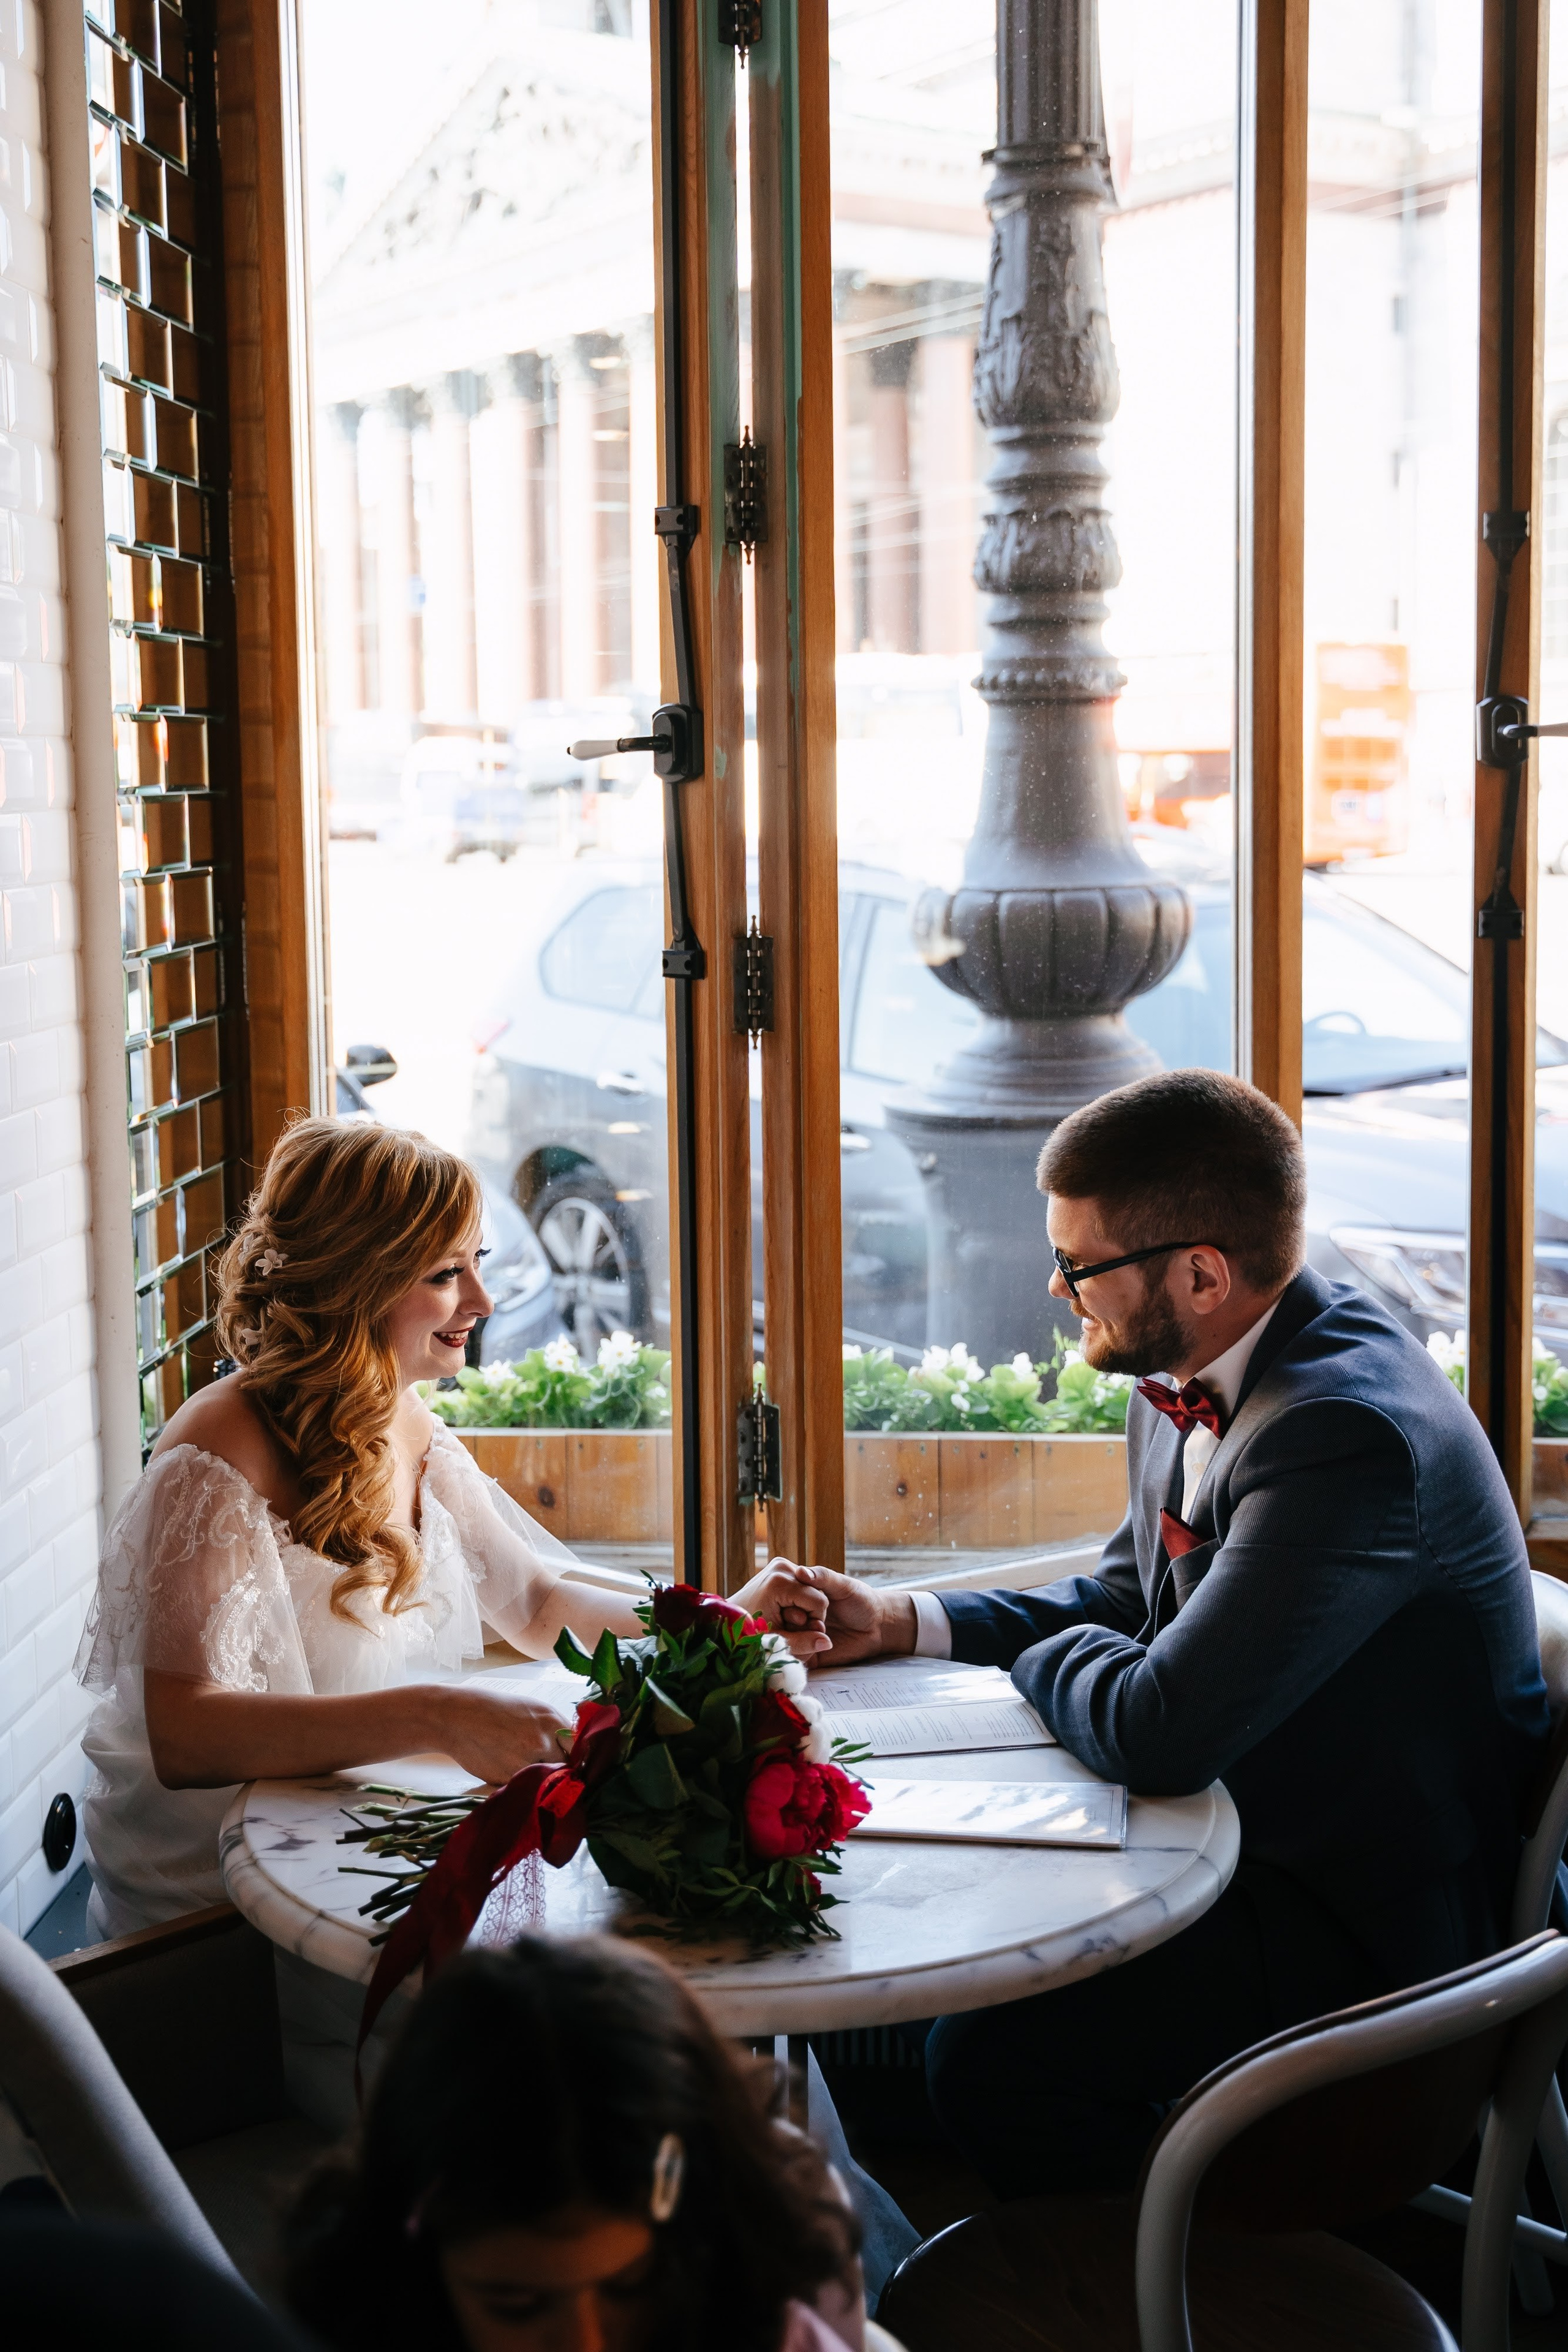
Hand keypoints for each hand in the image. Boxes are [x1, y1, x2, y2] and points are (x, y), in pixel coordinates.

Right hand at [431, 1687, 570, 1785]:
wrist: (457, 1716)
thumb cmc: (493, 1711)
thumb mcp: (530, 1710)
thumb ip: (552, 1729)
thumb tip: (572, 1751)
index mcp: (551, 1718)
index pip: (578, 1746)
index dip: (575, 1757)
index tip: (570, 1764)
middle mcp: (543, 1739)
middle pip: (566, 1766)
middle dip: (559, 1771)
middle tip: (545, 1769)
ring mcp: (527, 1759)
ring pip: (545, 1779)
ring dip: (538, 1779)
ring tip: (520, 1768)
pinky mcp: (509, 1776)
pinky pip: (524, 1787)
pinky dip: (519, 1784)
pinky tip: (506, 1770)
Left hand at [734, 1561, 831, 1658]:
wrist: (727, 1618)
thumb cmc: (748, 1633)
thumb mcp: (776, 1640)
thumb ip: (803, 1643)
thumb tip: (828, 1643)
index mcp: (780, 1582)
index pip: (819, 1602)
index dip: (814, 1621)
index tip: (799, 1632)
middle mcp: (782, 1566)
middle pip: (816, 1594)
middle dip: (808, 1614)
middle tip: (789, 1626)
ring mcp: (780, 1563)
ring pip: (811, 1590)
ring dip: (803, 1607)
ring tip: (783, 1618)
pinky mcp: (779, 1565)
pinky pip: (802, 1585)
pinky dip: (797, 1599)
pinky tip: (783, 1609)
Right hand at [777, 1565, 916, 1667]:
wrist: (878, 1625)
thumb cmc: (861, 1599)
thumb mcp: (842, 1584)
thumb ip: (823, 1577)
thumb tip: (800, 1571)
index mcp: (801, 1598)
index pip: (781, 1599)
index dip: (788, 1601)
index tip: (804, 1602)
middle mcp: (798, 1617)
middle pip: (778, 1621)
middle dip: (793, 1620)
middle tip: (815, 1620)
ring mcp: (803, 1636)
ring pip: (785, 1640)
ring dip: (799, 1636)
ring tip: (822, 1630)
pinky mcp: (811, 1655)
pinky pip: (797, 1657)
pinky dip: (805, 1651)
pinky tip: (823, 1642)